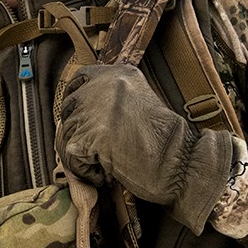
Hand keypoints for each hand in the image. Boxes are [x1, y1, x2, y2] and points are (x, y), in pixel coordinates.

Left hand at [55, 64, 233, 235]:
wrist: (180, 161)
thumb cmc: (164, 139)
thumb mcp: (139, 100)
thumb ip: (111, 96)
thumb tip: (78, 106)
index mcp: (118, 73)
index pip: (79, 79)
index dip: (74, 100)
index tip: (79, 118)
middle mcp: (105, 85)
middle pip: (69, 107)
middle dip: (76, 130)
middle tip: (95, 148)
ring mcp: (98, 109)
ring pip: (68, 133)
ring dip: (82, 152)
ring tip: (104, 162)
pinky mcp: (94, 136)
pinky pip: (73, 155)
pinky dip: (85, 170)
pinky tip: (104, 174)